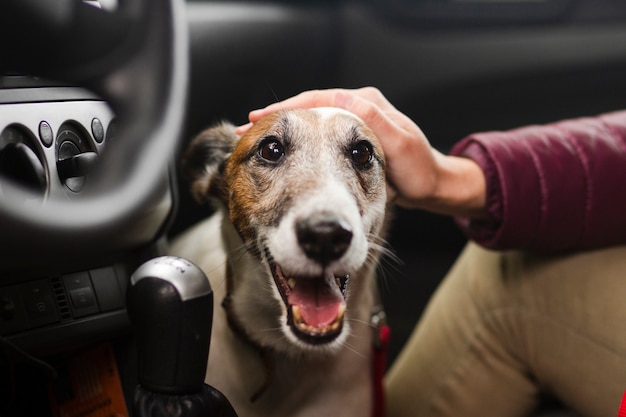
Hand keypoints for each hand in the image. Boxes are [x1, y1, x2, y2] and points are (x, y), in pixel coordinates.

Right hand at [238, 87, 485, 216]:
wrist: (433, 185)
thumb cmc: (419, 171)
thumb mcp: (400, 147)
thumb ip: (374, 123)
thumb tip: (345, 100)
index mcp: (367, 102)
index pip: (319, 99)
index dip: (287, 109)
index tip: (260, 119)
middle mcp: (359, 105)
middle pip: (310, 106)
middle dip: (278, 117)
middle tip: (248, 128)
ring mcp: (354, 122)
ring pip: (311, 120)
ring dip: (286, 129)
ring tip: (259, 138)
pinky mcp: (351, 139)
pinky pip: (319, 134)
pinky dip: (299, 139)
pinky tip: (284, 149)